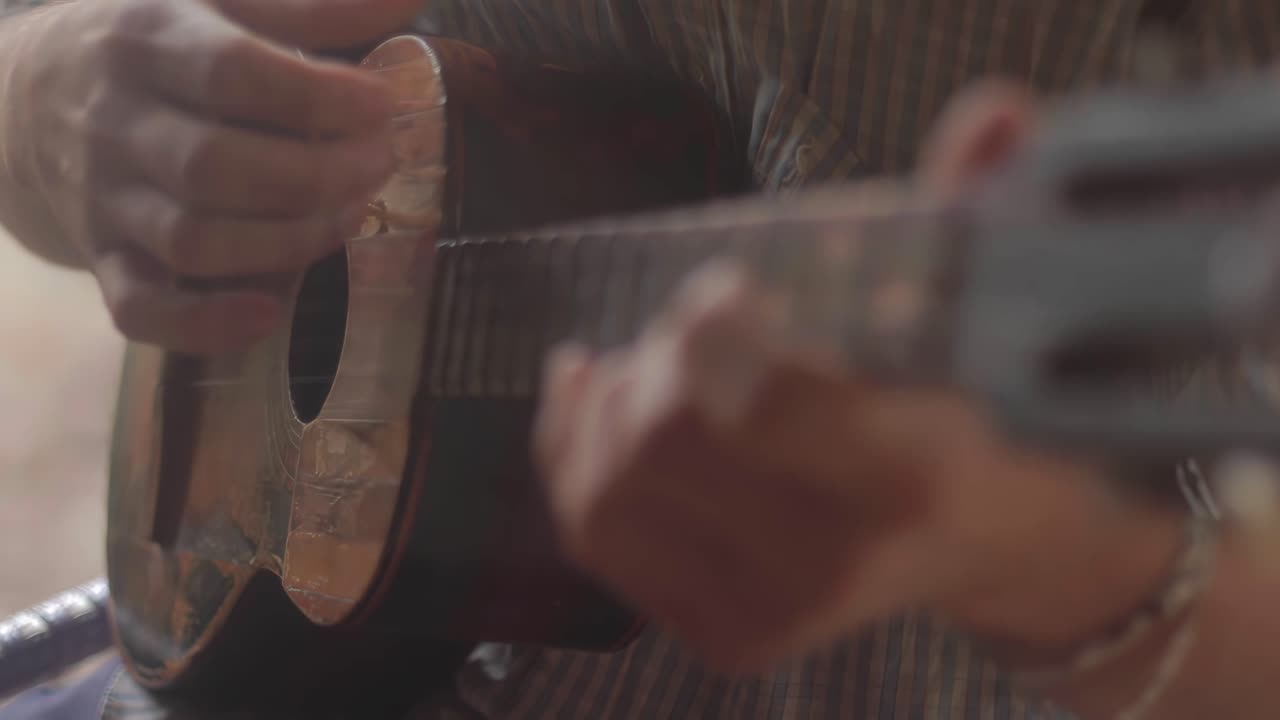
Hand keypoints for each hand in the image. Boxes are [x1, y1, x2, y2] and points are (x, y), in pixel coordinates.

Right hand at [10, 0, 420, 351]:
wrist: (25, 97)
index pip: (233, 73)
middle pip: (215, 167)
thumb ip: (310, 8)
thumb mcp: (217, 4)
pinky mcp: (104, 261)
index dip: (319, 97)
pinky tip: (270, 311)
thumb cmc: (155, 52)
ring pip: (192, 241)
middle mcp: (118, 124)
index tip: (383, 104)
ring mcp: (106, 200)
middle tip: (380, 164)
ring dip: (287, 242)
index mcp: (147, 43)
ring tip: (352, 218)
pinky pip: (141, 310)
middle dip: (316, 176)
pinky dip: (204, 323)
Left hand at [532, 83, 1185, 672]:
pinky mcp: (729, 637)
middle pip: (661, 440)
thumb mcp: (985, 312)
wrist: (997, 537)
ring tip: (647, 364)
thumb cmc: (977, 405)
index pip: (756, 401)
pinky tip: (593, 395)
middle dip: (655, 357)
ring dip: (605, 404)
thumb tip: (992, 115)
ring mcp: (774, 613)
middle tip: (690, 329)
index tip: (724, 290)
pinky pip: (595, 535)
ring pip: (605, 494)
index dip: (710, 325)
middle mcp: (834, 561)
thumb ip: (976, 211)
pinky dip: (570, 452)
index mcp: (907, 475)